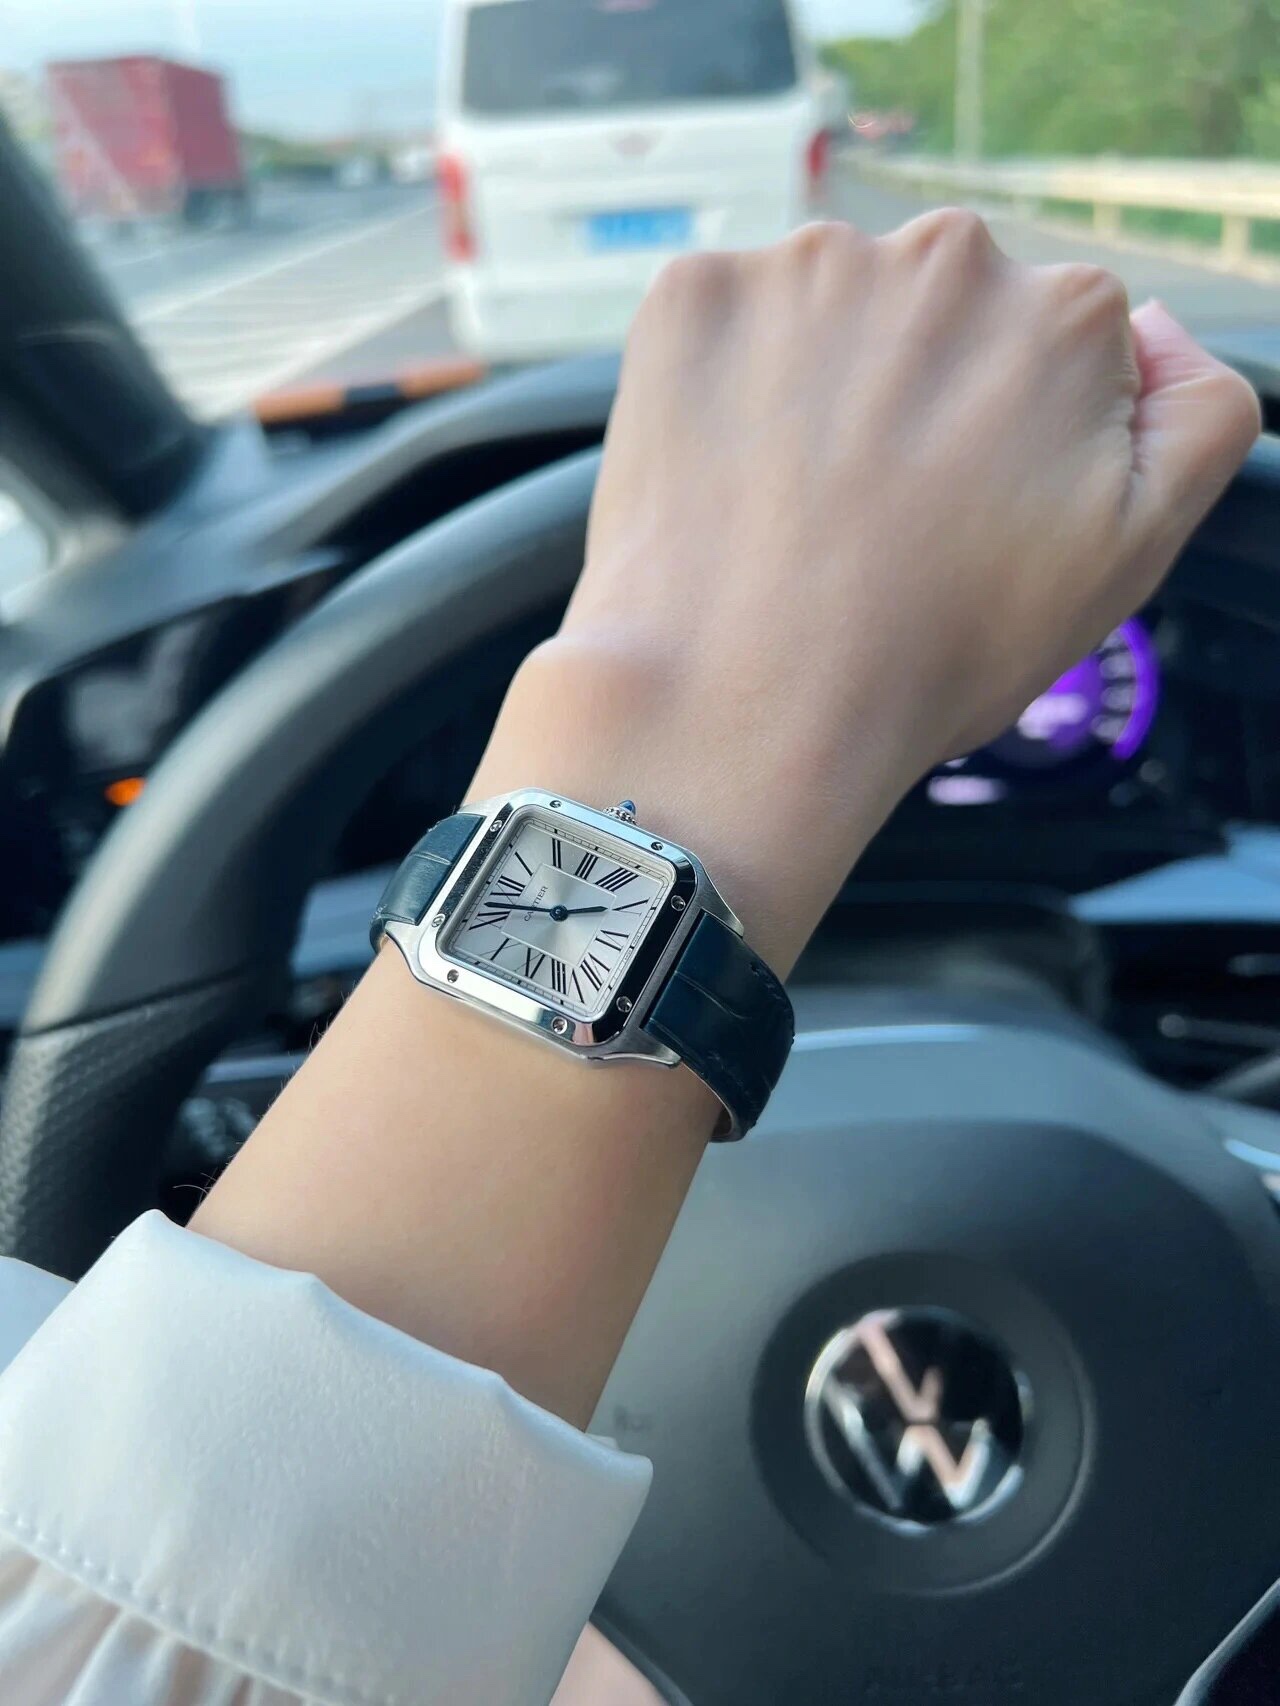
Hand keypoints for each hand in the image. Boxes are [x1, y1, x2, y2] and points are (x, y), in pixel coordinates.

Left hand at [472, 212, 1258, 969]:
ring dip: (818, 381)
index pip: (1050, 343)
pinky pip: (723, 321)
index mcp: (1066, 312)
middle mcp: (944, 257)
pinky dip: (722, 383)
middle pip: (938, 314)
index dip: (1006, 435)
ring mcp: (808, 266)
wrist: (750, 702)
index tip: (962, 505)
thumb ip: (1199, 417)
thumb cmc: (938, 650)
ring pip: (827, 312)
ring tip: (796, 504)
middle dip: (915, 391)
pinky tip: (726, 475)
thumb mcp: (1129, 553)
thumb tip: (1156, 324)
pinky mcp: (695, 295)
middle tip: (875, 512)